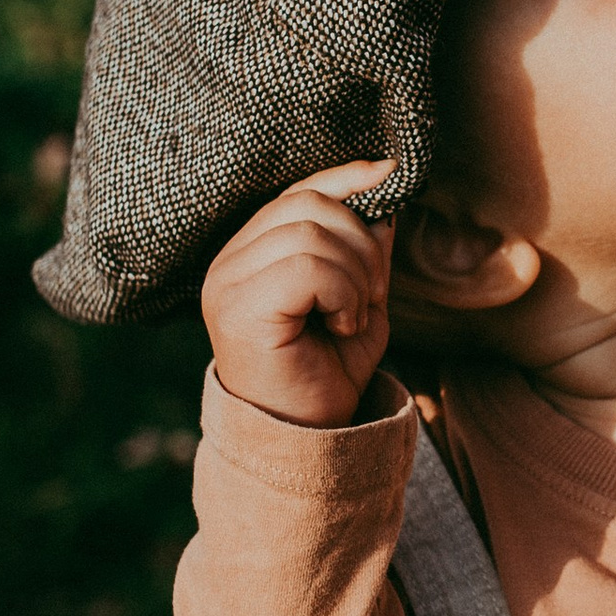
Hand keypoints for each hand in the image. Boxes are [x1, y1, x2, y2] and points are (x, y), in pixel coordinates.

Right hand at [201, 161, 397, 427]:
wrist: (307, 442)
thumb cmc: (327, 377)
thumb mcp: (359, 302)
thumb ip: (366, 253)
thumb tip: (383, 202)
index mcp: (250, 255)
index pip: (296, 193)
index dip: (344, 178)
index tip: (388, 173)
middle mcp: (228, 263)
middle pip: (309, 205)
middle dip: (361, 244)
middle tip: (371, 296)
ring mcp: (227, 283)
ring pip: (311, 232)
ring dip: (356, 274)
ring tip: (354, 316)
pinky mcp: (237, 307)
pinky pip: (307, 266)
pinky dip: (343, 292)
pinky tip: (342, 325)